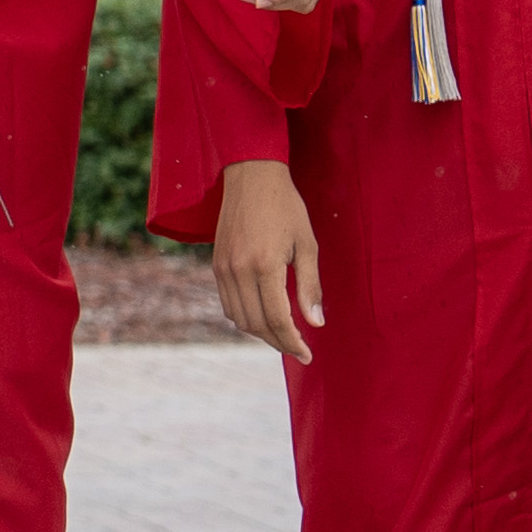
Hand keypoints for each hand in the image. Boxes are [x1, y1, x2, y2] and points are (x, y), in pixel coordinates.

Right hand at [211, 158, 322, 363]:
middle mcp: (238, 270)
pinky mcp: (216, 264)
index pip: (278, 319)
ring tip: (283, 334)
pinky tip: (263, 314)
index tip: (307, 355)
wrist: (251, 176)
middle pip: (256, 324)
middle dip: (279, 342)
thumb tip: (316, 323)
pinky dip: (245, 317)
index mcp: (265, 265)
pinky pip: (227, 303)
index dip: (293, 342)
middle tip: (299, 349)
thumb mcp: (307, 245)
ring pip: (239, 318)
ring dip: (261, 332)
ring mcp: (223, 268)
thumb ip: (310, 286)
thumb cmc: (286, 207)